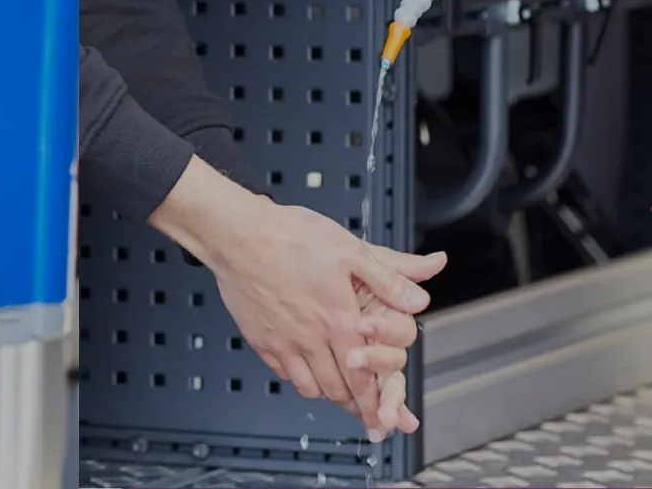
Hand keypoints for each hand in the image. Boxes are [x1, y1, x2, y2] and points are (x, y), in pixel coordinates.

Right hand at [151, 157, 444, 438]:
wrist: (237, 236)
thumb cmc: (289, 237)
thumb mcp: (351, 250)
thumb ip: (388, 278)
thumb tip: (418, 300)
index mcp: (338, 320)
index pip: (362, 377)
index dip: (376, 403)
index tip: (382, 420)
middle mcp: (310, 338)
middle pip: (337, 388)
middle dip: (354, 405)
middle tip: (364, 414)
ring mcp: (282, 342)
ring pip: (309, 386)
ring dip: (327, 393)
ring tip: (337, 392)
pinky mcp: (260, 339)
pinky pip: (282, 372)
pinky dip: (298, 378)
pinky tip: (303, 369)